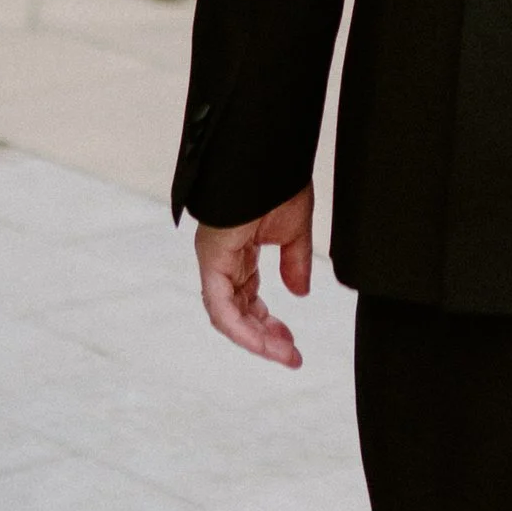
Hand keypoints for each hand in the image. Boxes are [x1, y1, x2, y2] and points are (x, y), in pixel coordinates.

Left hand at [195, 186, 314, 366]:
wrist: (265, 154)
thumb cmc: (277, 180)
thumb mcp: (294, 230)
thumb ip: (295, 263)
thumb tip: (299, 293)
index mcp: (240, 251)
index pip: (249, 300)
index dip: (269, 325)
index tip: (291, 345)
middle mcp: (224, 260)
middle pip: (240, 312)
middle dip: (265, 337)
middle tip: (290, 356)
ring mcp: (215, 260)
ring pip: (229, 315)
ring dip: (256, 339)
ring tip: (284, 355)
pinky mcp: (211, 259)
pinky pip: (221, 305)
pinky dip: (240, 328)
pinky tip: (262, 342)